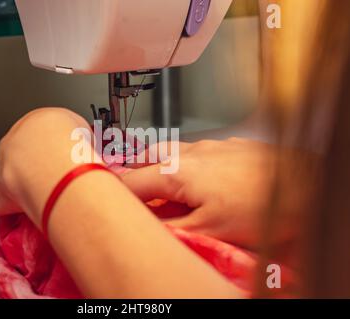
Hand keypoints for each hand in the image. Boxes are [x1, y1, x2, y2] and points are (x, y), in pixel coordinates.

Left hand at [0, 108, 93, 226]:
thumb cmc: (73, 146)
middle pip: (10, 153)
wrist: (55, 159)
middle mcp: (14, 145)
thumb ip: (88, 144)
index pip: (36, 137)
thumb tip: (97, 159)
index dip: (45, 152)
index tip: (58, 164)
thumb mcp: (88, 136)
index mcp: (38, 127)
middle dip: (18, 164)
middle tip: (34, 181)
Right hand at [122, 138, 305, 248]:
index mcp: (177, 172)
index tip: (110, 201)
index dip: (117, 193)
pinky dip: (186, 160)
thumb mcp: (207, 228)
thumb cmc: (258, 205)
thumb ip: (171, 226)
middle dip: (132, 167)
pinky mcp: (229, 145)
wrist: (303, 184)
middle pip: (147, 154)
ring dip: (159, 161)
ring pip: (172, 148)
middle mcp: (190, 152)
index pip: (133, 181)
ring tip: (158, 177)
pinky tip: (198, 174)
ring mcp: (210, 146)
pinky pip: (197, 149)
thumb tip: (149, 225)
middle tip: (127, 181)